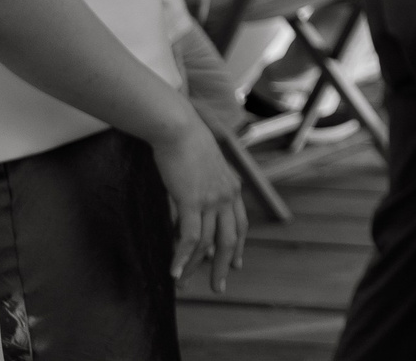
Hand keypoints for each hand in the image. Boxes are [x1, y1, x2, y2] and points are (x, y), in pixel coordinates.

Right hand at [154, 114, 245, 290]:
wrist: (179, 128)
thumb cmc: (186, 144)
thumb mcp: (202, 168)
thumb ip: (203, 187)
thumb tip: (192, 205)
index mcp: (232, 187)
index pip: (240, 224)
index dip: (238, 246)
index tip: (235, 264)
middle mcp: (227, 195)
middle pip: (229, 239)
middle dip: (222, 265)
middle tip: (218, 286)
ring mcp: (212, 199)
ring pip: (207, 243)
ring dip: (195, 267)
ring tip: (185, 286)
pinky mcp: (192, 201)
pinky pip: (189, 237)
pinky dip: (182, 258)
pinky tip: (175, 272)